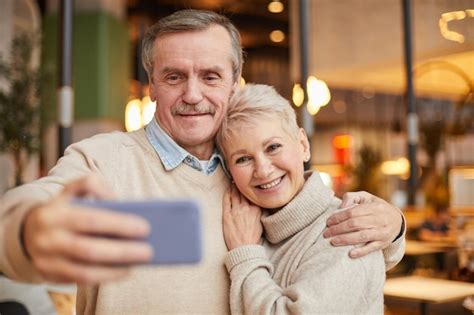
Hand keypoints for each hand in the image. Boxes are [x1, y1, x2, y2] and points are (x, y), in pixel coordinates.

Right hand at [23, 175, 152, 283]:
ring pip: (85, 270)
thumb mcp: (71, 190)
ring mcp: (47, 259)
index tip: (145, 227)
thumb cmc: (63, 208)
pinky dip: (106, 277)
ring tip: (140, 261)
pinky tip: (125, 270)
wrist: (27, 230)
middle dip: (122, 251)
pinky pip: (81, 280)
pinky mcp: (50, 274)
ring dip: (116, 268)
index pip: (90, 219)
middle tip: (149, 251)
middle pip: (88, 249)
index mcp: (55, 212)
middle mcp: (48, 237)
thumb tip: (115, 200)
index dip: (119, 224)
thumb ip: (92, 184)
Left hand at [222, 184, 262, 250]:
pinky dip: (227, 193)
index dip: (250, 189)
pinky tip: (227, 190)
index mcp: (256, 210)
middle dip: (241, 185)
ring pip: (234, 194)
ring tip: (233, 182)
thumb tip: (255, 205)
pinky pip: (226, 200)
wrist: (244, 248)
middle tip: (239, 180)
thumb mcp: (260, 222)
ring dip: (234, 187)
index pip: (252, 195)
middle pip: (243, 193)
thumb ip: (257, 212)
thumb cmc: (252, 238)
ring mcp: (236, 211)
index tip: (249, 184)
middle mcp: (246, 208)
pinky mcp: (227, 215)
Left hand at [323, 191, 402, 257]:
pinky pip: (372, 248)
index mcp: (374, 207)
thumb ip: (352, 197)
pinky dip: (361, 252)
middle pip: (355, 224)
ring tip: (333, 242)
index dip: (338, 217)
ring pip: (362, 236)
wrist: (397, 220)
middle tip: (326, 233)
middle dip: (338, 229)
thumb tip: (341, 207)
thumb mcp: (366, 197)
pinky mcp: (383, 243)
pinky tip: (350, 254)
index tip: (328, 222)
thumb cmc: (375, 207)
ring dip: (345, 240)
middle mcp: (379, 219)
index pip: (352, 212)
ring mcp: (382, 232)